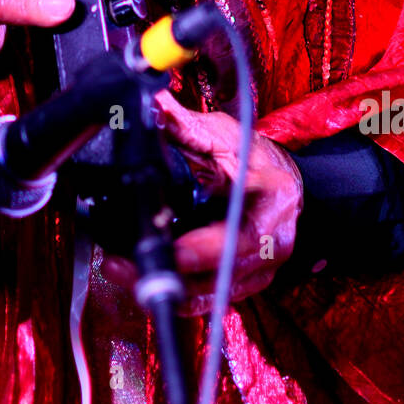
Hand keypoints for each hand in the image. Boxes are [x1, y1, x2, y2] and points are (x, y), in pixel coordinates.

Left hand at [102, 89, 303, 315]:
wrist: (284, 181)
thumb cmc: (255, 157)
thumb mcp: (223, 135)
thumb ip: (185, 126)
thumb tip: (149, 104)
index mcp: (272, 201)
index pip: (240, 235)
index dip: (202, 250)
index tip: (167, 251)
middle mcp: (272, 244)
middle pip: (220, 274)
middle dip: (168, 274)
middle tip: (120, 265)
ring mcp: (260, 271)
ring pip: (209, 294)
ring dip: (163, 286)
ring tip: (120, 269)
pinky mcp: (243, 285)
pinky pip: (206, 299)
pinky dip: (174, 291)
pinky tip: (141, 277)